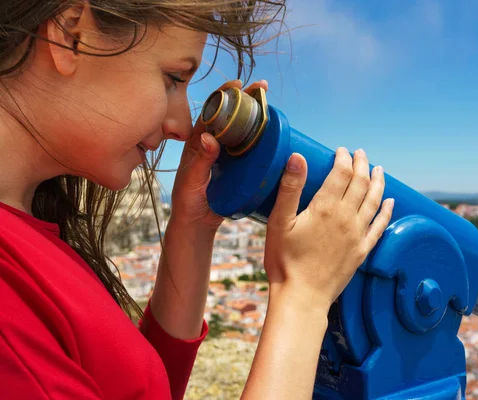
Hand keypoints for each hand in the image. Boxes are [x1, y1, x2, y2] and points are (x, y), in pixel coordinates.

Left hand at [170, 79, 268, 228]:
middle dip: (244, 100)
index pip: (210, 113)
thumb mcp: (192, 181)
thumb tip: (208, 136)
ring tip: (268, 103)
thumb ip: (200, 161)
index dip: (223, 96)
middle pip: (228, 117)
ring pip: (239, 131)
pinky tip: (271, 134)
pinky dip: (258, 140)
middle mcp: (211, 145)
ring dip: (253, 117)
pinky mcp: (235, 169)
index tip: (236, 83)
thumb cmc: (188, 202)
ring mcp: (224, 156)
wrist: (196, 223)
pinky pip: (247, 149)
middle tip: (261, 87)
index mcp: (196, 143)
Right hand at [263, 148, 394, 311]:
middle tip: (360, 154)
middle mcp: (346, 218)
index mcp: (325, 208)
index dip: (343, 158)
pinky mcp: (362, 251)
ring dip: (378, 182)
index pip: (341, 173)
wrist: (302, 296)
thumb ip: (290, 188)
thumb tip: (297, 157)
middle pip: (361, 183)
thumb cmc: (284, 261)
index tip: (341, 150)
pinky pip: (380, 226)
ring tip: (379, 170)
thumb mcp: (278, 222)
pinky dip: (387, 212)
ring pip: (374, 201)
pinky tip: (390, 203)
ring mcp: (357, 235)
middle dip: (362, 165)